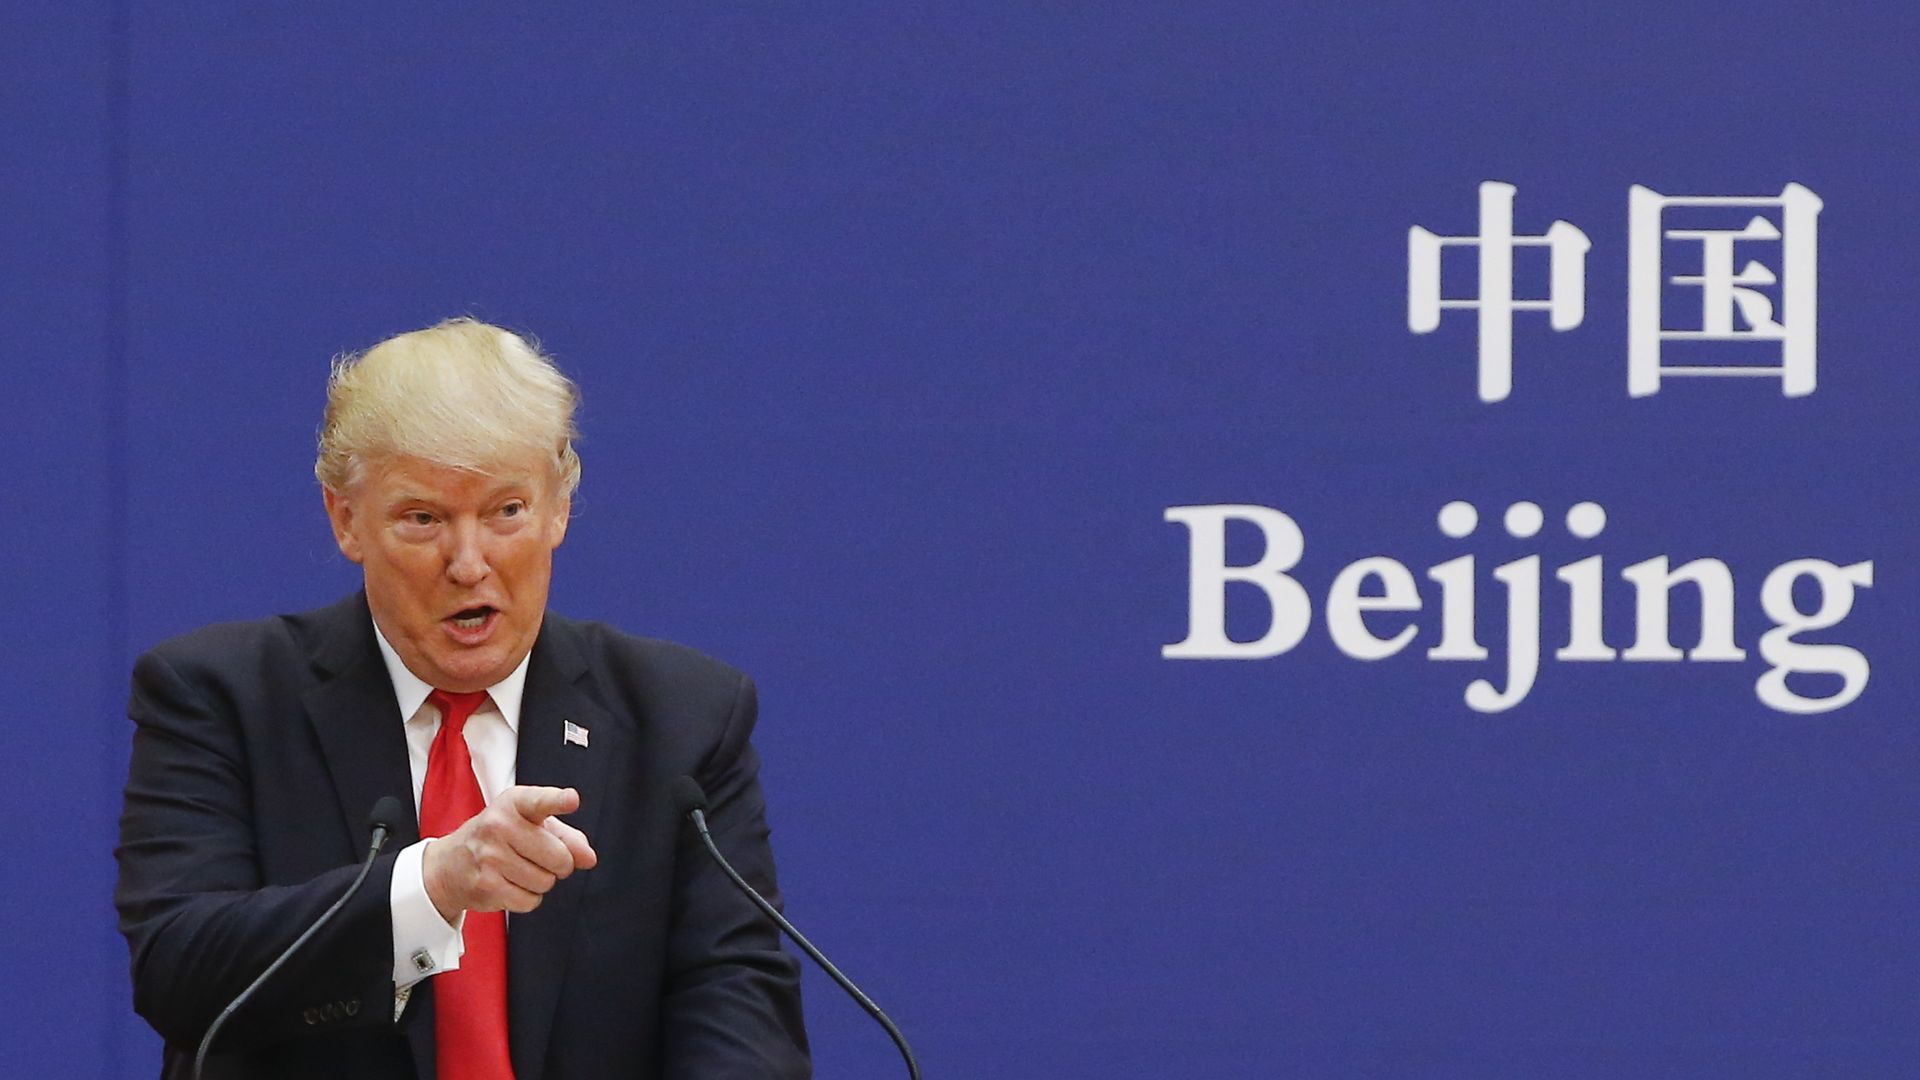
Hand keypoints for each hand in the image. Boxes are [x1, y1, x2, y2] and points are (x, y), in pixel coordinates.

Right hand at [422, 785, 598, 923]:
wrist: (450, 864)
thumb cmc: (500, 838)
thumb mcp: (531, 824)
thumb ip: (567, 837)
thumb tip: (589, 858)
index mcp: (514, 802)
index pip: (539, 801)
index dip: (558, 801)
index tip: (571, 799)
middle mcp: (499, 825)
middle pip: (559, 857)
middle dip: (560, 864)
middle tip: (543, 858)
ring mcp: (490, 855)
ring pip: (546, 881)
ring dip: (542, 881)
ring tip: (521, 869)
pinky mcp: (486, 883)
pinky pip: (530, 900)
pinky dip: (528, 898)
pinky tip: (511, 884)